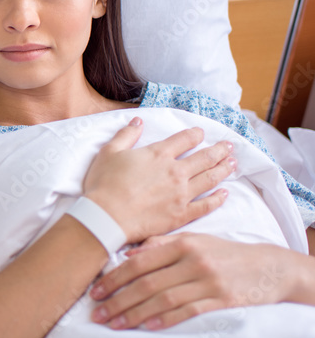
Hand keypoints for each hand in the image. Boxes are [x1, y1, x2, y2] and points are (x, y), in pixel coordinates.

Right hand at [83, 118, 234, 244]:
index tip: (201, 133)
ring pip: (210, 178)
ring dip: (224, 169)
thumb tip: (138, 121)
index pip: (185, 139)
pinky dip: (218, 199)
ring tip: (233, 163)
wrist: (106, 216)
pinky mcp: (182, 214)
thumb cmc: (104, 184)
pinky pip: (206, 205)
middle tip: (229, 146)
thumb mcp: (109, 152)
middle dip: (219, 150)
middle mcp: (176, 171)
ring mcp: (182, 194)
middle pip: (205, 157)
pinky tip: (225, 194)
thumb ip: (126, 135)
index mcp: (159, 154)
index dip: (195, 134)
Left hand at [89, 233, 296, 329]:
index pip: (139, 262)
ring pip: (163, 299)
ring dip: (135, 314)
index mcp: (182, 244)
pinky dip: (165, 320)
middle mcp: (193, 261)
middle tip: (97, 314)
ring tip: (114, 324)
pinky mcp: (222, 300)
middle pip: (146, 283)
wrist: (268, 268)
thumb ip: (160, 245)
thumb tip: (127, 255)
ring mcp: (208, 281)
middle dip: (118, 300)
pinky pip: (188, 311)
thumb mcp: (193, 240)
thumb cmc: (222, 253)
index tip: (95, 291)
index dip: (114, 278)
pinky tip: (146, 327)